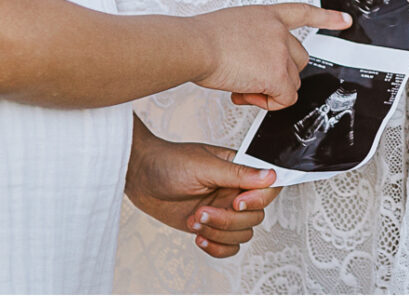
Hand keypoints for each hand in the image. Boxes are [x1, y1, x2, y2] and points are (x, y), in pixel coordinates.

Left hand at [126, 125, 279, 259]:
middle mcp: (232, 190)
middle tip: (203, 211)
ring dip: (218, 233)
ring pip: (242, 234)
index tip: (236, 203)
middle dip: (227, 220)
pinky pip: (228, 246)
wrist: (138, 175)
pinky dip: (216, 247)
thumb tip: (270, 174)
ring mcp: (221, 209)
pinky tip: (198, 237)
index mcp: (236, 170)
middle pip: (255, 217)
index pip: (268, 189)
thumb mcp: (204, 165)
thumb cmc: (167, 161)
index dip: (257, 200)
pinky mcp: (208, 226)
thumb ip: (238, 173)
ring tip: (194, 219)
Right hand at [193, 4, 350, 110]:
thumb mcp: (230, 28)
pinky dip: (268, 103)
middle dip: (279, 74)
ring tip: (241, 86)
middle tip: (251, 80)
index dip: (325, 17)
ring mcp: (280, 52)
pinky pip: (284, 99)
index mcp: (265, 16)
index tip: (344, 20)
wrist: (195, 45)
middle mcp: (277, 31)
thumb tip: (250, 68)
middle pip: (298, 60)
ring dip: (269, 90)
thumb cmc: (200, 38)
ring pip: (290, 83)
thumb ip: (248, 41)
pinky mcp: (277, 75)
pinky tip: (245, 94)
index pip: (302, 12)